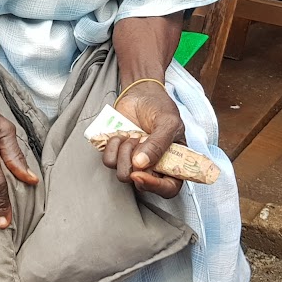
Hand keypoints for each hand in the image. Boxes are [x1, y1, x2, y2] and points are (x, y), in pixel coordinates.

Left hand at [102, 80, 185, 198]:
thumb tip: (141, 164)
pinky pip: (108, 161)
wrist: (141, 92)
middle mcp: (153, 167)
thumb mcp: (168, 122)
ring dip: (124, 152)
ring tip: (132, 135)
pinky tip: (121, 134)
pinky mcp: (117, 155)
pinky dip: (112, 146)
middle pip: (139, 184)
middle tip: (139, 139)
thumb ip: (158, 144)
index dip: (154, 187)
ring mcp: (134, 163)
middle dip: (135, 162)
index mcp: (173, 164)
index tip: (139, 175)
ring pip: (122, 174)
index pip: (168, 189)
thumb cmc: (160, 107)